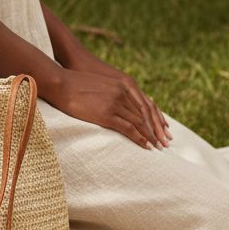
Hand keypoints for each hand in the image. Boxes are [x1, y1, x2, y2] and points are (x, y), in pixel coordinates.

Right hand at [53, 64, 172, 149]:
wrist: (61, 82)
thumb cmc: (77, 82)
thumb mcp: (102, 83)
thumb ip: (113, 90)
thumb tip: (118, 101)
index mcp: (124, 84)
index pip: (147, 104)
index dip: (157, 117)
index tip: (164, 128)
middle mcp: (124, 93)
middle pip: (147, 114)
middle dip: (158, 130)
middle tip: (167, 142)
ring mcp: (116, 103)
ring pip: (140, 123)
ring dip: (151, 136)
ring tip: (159, 147)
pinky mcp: (107, 114)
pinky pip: (129, 129)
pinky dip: (139, 138)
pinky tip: (146, 146)